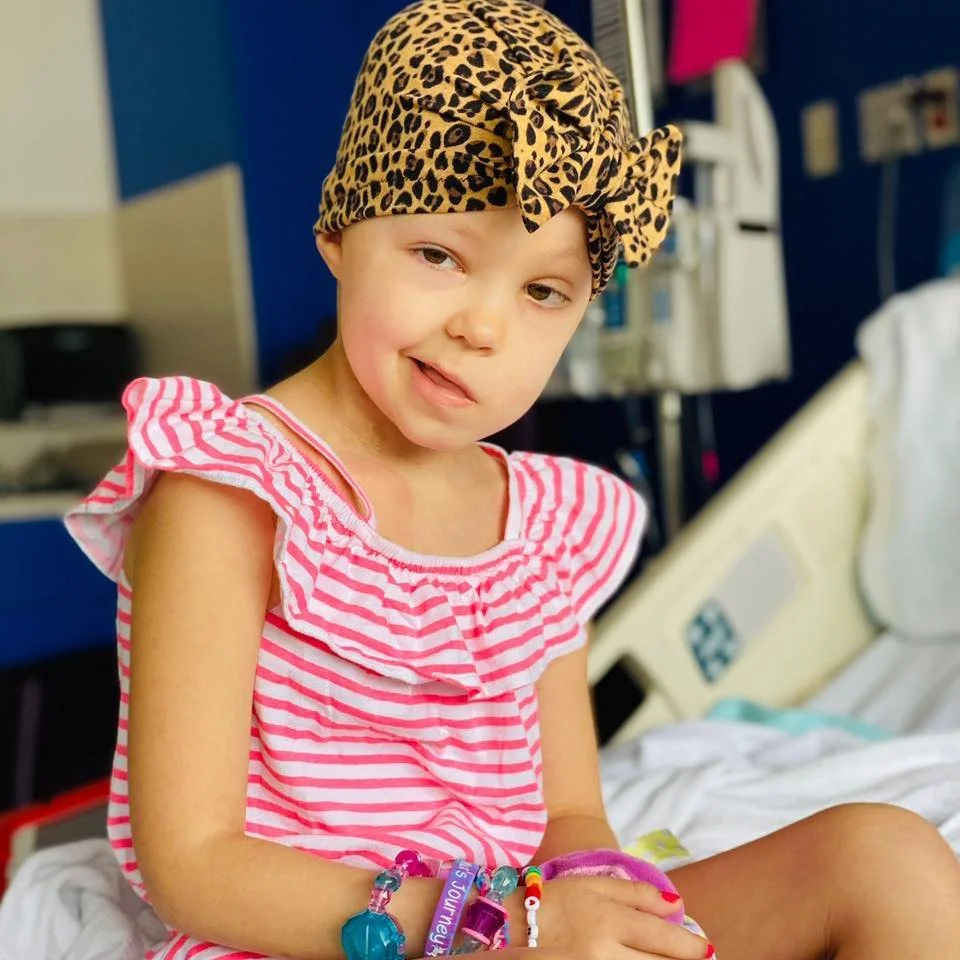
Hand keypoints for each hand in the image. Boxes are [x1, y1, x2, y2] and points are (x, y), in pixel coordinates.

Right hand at [525, 875, 712, 959]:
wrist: (508, 926)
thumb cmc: (554, 901)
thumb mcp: (593, 884)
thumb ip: (637, 893)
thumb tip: (677, 903)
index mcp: (608, 920)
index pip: (663, 938)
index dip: (691, 947)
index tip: (707, 950)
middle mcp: (604, 952)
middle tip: (699, 959)